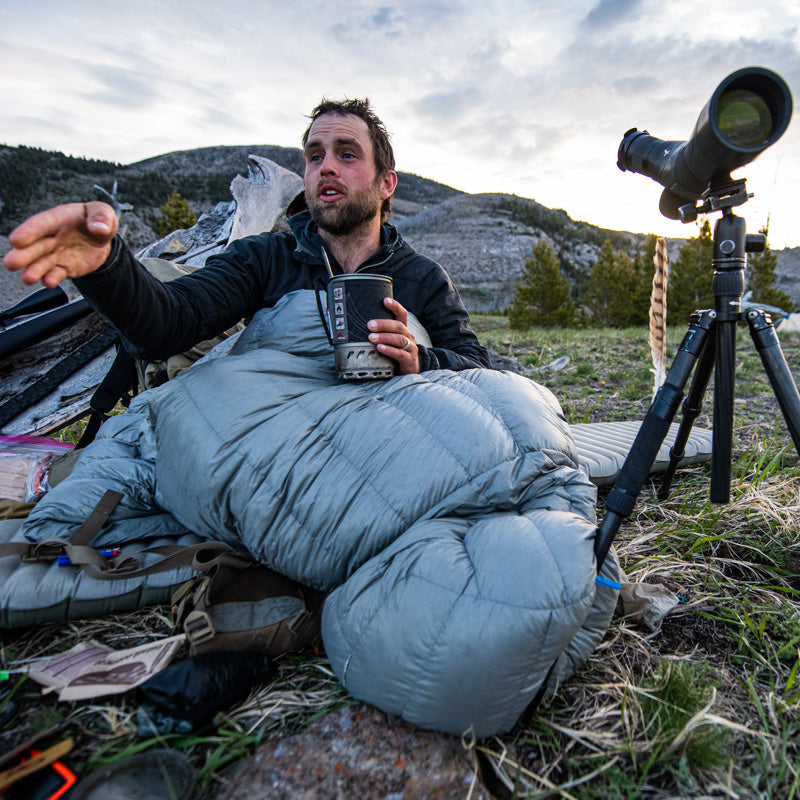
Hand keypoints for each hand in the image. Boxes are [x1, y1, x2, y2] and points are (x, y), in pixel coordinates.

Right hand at [3, 202, 117, 287]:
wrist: (100, 240)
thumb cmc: (97, 221)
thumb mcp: (103, 212)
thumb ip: (102, 217)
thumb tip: (100, 228)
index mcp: (58, 219)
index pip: (41, 224)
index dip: (28, 231)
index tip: (16, 240)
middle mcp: (52, 237)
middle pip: (35, 246)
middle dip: (22, 255)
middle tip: (11, 263)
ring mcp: (56, 254)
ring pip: (42, 263)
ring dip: (34, 271)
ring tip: (27, 278)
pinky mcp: (64, 268)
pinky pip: (57, 274)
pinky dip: (52, 279)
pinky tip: (49, 283)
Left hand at [368, 297, 419, 374]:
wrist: (411, 371)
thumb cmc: (398, 353)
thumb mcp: (392, 341)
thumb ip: (382, 332)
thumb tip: (363, 325)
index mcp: (404, 330)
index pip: (402, 314)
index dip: (395, 306)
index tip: (385, 300)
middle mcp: (409, 336)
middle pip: (398, 326)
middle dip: (383, 324)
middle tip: (370, 325)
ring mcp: (410, 348)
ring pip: (399, 339)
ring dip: (384, 337)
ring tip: (372, 338)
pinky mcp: (409, 359)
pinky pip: (400, 353)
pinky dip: (389, 350)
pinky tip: (380, 348)